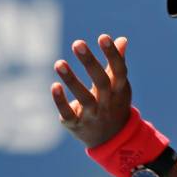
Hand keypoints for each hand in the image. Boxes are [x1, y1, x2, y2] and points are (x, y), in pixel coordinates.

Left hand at [50, 34, 131, 148]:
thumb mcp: (119, 86)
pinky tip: (54, 85)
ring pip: (83, 98)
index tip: (103, 37)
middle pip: (101, 82)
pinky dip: (61, 101)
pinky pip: (68, 113)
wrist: (112, 140)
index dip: (113, 55)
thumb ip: (117, 63)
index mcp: (119, 90)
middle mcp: (107, 103)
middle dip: (90, 63)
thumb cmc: (114, 103)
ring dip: (71, 80)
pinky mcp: (76, 124)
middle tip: (78, 43)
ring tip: (58, 62)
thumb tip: (121, 39)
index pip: (119, 71)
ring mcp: (92, 115)